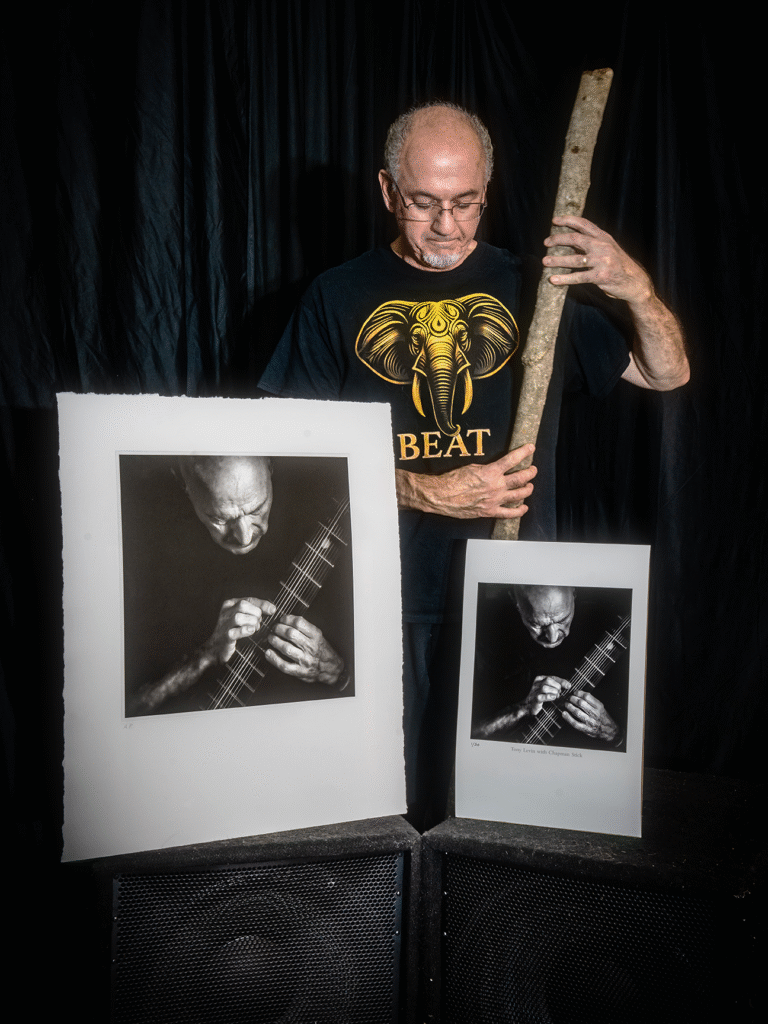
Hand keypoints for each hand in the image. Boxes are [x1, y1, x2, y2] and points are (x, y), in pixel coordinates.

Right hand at [204, 596, 275, 664]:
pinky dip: (246, 631)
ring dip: (251, 623)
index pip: (248, 599)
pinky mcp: (225, 637)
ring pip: (239, 617)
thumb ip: (255, 610)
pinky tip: (250, 632)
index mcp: (229, 605)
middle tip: (258, 623)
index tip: (272, 610)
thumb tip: (272, 609)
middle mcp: (225, 612)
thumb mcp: (243, 617)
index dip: (262, 604)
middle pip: (243, 606)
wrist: (216, 648)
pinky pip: (235, 632)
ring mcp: (224, 625)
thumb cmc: (232, 630)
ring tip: (254, 628)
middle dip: (255, 614)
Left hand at [265, 615, 343, 684]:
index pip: (299, 623)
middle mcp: (311, 647)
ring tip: (271, 638)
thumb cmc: (322, 650)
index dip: (287, 619)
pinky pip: (284, 665)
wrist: (331, 668)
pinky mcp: (300, 671)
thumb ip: (305, 628)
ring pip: (286, 648)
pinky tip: (269, 653)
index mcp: (316, 636)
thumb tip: (288, 620)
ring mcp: (305, 660)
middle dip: (278, 629)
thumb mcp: (318, 636)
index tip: (282, 619)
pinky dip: (274, 659)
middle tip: (274, 628)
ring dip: (275, 641)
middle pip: (290, 634)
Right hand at [396, 444, 536, 518]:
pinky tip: (523, 508)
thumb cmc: (452, 480)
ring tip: (530, 486)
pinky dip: (519, 511)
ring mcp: (494, 500)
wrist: (442, 496)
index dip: (524, 452)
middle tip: (533, 470)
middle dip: (530, 473)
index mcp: (491, 472)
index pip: (512, 459)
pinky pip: (508, 513)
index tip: (531, 448)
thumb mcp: (471, 467)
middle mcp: (496, 486)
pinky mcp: (489, 511)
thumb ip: (487, 469)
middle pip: (521, 478)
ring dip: (527, 489)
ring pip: (519, 495)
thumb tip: (495, 468)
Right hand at [523, 674, 565, 715]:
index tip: (568, 686)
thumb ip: (557, 685)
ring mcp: (534, 691)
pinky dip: (549, 697)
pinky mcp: (535, 699)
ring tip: (556, 696)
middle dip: (556, 686)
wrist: (529, 706)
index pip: (552, 677)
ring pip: (545, 688)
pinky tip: (553, 698)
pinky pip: (542, 697)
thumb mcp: (548, 688)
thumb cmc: (540, 696)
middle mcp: (536, 684)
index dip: (561, 681)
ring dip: (553, 692)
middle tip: (559, 692)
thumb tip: (568, 685)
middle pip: (548, 680)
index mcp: (539, 679)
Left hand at [543, 216, 652, 305]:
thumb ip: (592, 243)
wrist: (635, 282)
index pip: (584, 224)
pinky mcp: (600, 276)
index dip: (568, 220)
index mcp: (604, 237)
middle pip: (575, 239)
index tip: (554, 220)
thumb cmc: (618, 265)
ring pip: (574, 259)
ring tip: (545, 261)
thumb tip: (569, 240)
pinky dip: (564, 279)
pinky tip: (553, 279)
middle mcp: (603, 246)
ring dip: (557, 260)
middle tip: (546, 242)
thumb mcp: (608, 249)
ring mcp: (602, 261)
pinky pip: (578, 277)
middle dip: (558, 239)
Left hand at [561, 690, 617, 741]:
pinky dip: (568, 718)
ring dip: (569, 707)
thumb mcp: (600, 706)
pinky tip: (564, 714)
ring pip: (577, 712)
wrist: (608, 730)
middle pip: (581, 703)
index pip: (587, 696)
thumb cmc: (602, 716)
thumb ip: (591, 700)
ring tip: (566, 704)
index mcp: (598, 706)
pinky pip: (575, 723)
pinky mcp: (586, 729)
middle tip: (569, 698)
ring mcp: (590, 722)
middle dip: (572, 699)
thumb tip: (579, 693)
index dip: (578, 693)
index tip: (575, 692)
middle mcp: (594, 713)